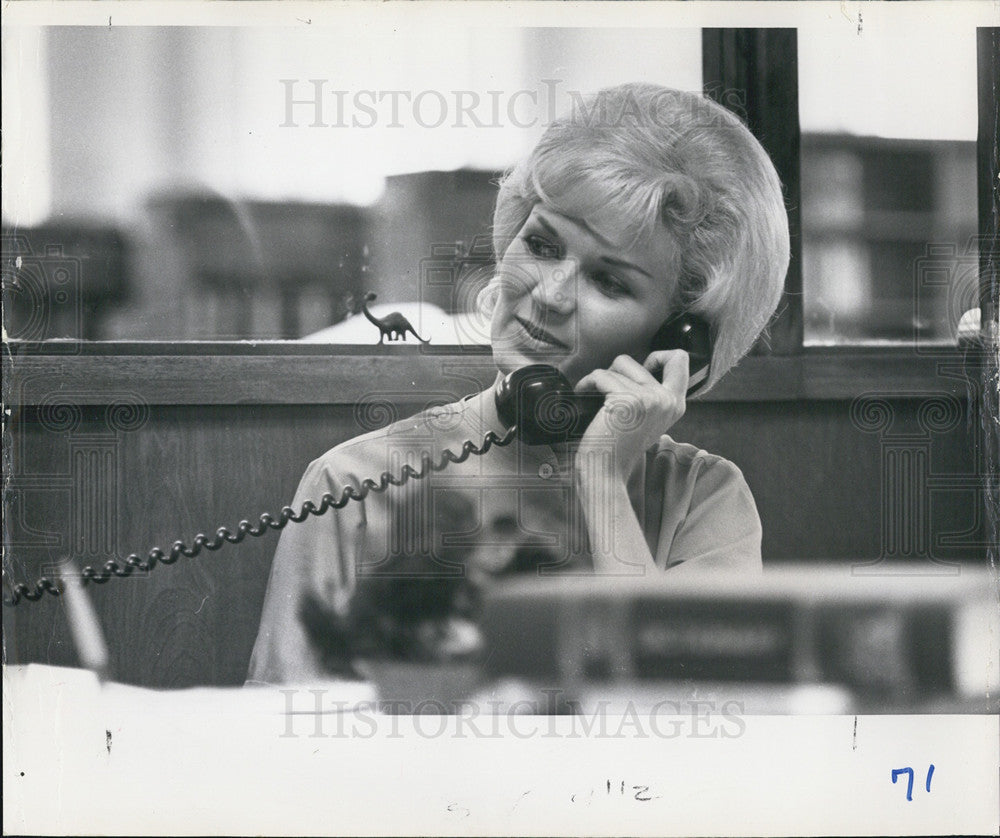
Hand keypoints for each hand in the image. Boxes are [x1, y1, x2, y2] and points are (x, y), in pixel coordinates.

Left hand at [573, 351, 688, 479]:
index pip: (679, 359)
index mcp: (675, 404)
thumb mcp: (647, 420)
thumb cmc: (618, 449)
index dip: (658, 355)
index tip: (641, 367)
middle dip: (615, 371)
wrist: (605, 473)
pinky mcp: (626, 401)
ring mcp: (648, 399)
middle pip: (637, 361)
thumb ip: (651, 397)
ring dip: (600, 378)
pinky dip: (587, 383)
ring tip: (592, 395)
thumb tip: (639, 369)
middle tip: (605, 390)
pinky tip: (582, 395)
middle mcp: (666, 400)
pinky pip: (601, 376)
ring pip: (618, 366)